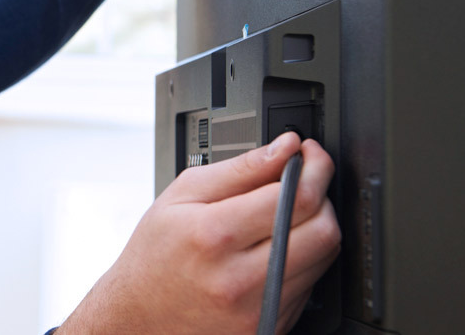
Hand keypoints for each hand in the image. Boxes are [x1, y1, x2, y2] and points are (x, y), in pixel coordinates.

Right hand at [57, 132, 340, 334]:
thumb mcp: (182, 195)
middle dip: (322, 195)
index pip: (295, 196)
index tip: (310, 154)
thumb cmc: (155, 255)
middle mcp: (240, 277)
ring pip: (324, 257)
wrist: (140, 315)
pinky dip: (302, 258)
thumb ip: (239, 168)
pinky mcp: (271, 325)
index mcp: (215, 234)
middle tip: (304, 181)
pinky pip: (311, 283)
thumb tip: (285, 147)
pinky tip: (274, 249)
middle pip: (323, 229)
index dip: (314, 166)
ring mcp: (259, 308)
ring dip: (315, 226)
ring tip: (284, 216)